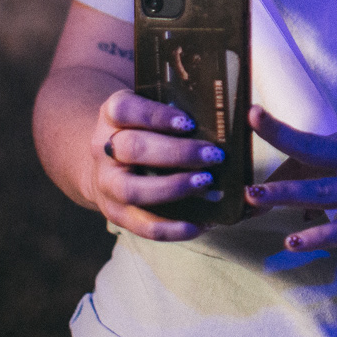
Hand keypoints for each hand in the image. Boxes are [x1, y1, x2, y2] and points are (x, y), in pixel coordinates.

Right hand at [83, 89, 227, 240]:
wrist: (108, 162)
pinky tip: (198, 225)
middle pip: (132, 149)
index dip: (156, 116)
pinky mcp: (115, 213)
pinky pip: (141, 225)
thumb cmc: (144, 130)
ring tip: (206, 183)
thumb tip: (233, 117)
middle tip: (213, 154)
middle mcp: (104, 149)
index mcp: (112, 116)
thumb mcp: (151, 110)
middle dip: (176, 153)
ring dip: (172, 188)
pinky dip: (171, 228)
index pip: (124, 110)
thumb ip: (179, 108)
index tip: (189, 122)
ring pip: (132, 190)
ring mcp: (107, 184)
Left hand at [243, 107, 336, 251]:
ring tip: (254, 197)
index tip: (256, 139)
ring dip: (285, 192)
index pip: (313, 143)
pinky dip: (318, 234)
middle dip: (278, 135)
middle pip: (313, 146)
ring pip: (322, 189)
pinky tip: (295, 239)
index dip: (282, 150)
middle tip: (249, 125)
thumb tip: (305, 184)